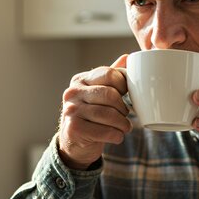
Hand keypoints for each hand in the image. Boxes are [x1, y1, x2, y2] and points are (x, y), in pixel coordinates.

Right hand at [57, 55, 132, 169]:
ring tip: (125, 127)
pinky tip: (117, 136)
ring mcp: (71, 110)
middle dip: (123, 108)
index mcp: (80, 79)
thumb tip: (127, 57)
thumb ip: (111, 76)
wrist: (74, 141)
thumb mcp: (98, 91)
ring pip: (108, 114)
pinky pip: (103, 131)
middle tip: (126, 115)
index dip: (123, 84)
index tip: (126, 95)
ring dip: (122, 124)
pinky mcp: (73, 129)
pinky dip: (116, 135)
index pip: (109, 74)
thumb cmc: (91, 113)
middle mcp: (72, 92)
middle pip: (110, 95)